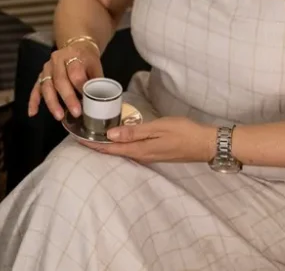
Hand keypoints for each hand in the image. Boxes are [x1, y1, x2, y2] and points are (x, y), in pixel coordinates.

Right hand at [28, 40, 103, 119]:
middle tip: (76, 113)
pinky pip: (35, 88)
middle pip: (60, 80)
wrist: (76, 47)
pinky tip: (33, 113)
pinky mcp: (41, 76)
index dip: (81, 86)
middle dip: (68, 98)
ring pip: (46, 86)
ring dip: (52, 102)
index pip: (75, 71)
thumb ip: (96, 81)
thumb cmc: (87, 60)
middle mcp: (57, 60)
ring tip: (59, 116)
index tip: (88, 99)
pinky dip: (33, 101)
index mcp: (73, 55)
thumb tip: (98, 100)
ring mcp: (47, 68)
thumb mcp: (96, 66)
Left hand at [80, 117, 214, 163]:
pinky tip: (118, 138)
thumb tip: (110, 136)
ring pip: (123, 151)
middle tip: (81, 136)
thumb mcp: (158, 128)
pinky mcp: (155, 153)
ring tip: (95, 137)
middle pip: (115, 151)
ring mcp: (149, 156)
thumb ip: (134, 132)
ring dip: (109, 145)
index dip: (94, 144)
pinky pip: (132, 150)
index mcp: (140, 150)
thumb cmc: (183, 132)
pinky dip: (121, 144)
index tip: (78, 139)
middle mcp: (142, 156)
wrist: (206, 143)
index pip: (111, 148)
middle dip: (98, 145)